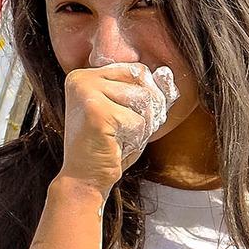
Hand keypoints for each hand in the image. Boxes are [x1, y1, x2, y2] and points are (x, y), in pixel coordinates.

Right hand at [59, 62, 159, 193]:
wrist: (86, 178)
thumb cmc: (111, 147)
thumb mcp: (135, 113)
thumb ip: (151, 91)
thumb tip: (166, 72)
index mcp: (85, 74)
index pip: (138, 70)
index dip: (149, 96)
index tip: (130, 118)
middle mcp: (81, 78)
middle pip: (143, 81)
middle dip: (148, 111)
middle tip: (126, 131)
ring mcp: (86, 93)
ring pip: (144, 100)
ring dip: (143, 125)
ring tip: (121, 137)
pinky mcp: (95, 112)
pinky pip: (139, 121)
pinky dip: (136, 138)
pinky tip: (116, 145)